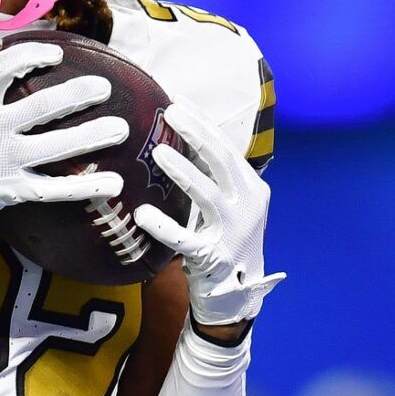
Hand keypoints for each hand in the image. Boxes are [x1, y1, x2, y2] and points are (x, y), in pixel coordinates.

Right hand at [0, 40, 125, 241]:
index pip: (8, 66)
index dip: (36, 56)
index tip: (56, 55)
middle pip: (44, 105)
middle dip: (79, 94)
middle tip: (103, 88)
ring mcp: (3, 161)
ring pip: (56, 146)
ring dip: (92, 136)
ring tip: (120, 129)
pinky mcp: (11, 190)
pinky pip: (55, 189)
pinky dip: (85, 187)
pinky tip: (113, 183)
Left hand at [133, 101, 283, 326]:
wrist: (237, 295)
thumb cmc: (225, 241)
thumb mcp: (227, 204)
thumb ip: (211, 176)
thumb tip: (182, 136)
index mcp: (251, 189)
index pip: (226, 148)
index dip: (202, 123)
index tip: (177, 100)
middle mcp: (247, 207)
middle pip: (222, 162)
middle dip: (196, 134)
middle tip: (169, 112)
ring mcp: (232, 233)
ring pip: (208, 196)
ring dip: (183, 172)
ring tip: (157, 152)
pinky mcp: (214, 259)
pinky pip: (185, 241)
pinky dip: (164, 227)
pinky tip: (143, 214)